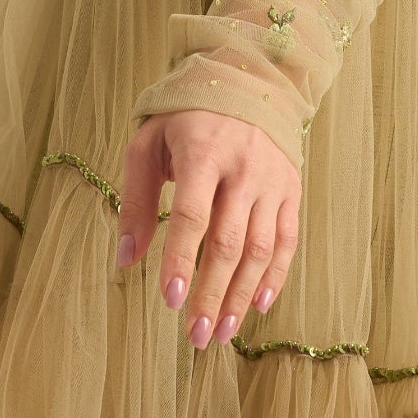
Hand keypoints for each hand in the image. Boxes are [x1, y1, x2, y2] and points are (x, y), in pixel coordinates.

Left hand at [113, 109, 299, 352]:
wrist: (247, 81)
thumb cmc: (185, 118)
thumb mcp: (148, 145)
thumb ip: (137, 201)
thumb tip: (126, 259)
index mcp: (203, 152)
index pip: (192, 216)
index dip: (180, 261)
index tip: (170, 300)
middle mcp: (244, 168)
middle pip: (229, 243)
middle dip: (212, 294)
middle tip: (197, 335)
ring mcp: (272, 180)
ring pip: (260, 249)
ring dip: (241, 296)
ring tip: (223, 333)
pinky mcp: (292, 190)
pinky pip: (287, 241)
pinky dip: (275, 276)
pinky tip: (258, 305)